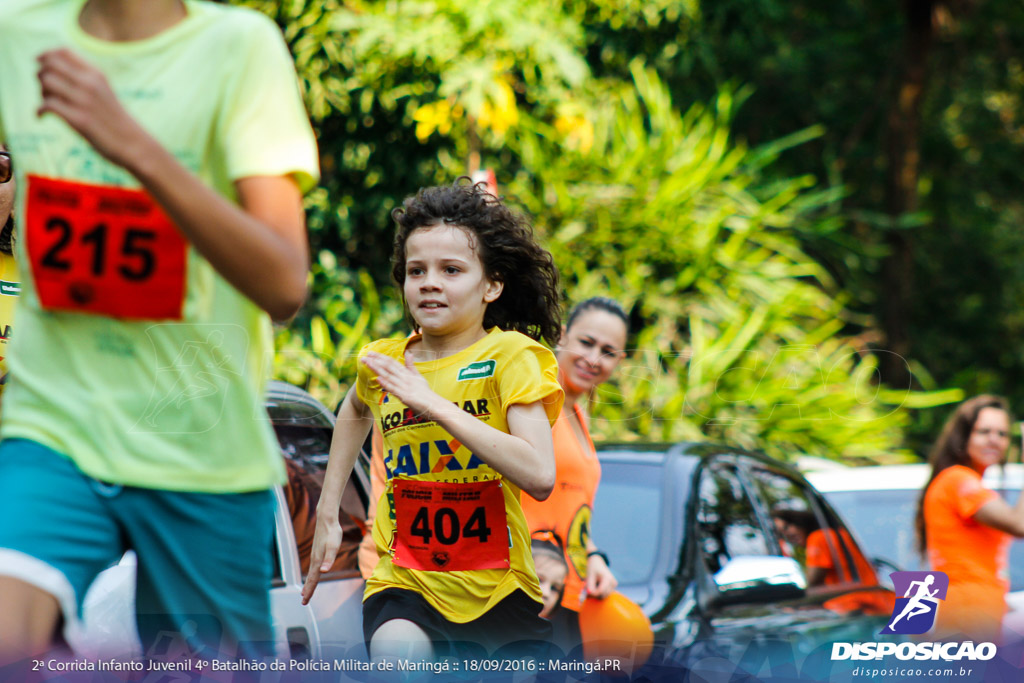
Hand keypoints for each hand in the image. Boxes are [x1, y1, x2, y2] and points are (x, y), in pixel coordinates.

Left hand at [36, 49, 151, 168]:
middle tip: (45, 90)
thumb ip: (85, 79)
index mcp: (96, 74)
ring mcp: (84, 101)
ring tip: (48, 105)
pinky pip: (47, 105)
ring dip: (40, 93)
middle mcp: (90, 83)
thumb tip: (55, 70)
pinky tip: (41, 117)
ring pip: (46, 82)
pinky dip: (39, 110)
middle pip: (49, 64)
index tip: (41, 66)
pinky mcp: (79, 120)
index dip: (46, 56)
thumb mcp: (104, 92)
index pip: (63, 51)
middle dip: (40, 75)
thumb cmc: (116, 121)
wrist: (135, 144)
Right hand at [301, 515, 342, 604]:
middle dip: (307, 590)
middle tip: (303, 602)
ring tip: (305, 593)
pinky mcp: (317, 552)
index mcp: (318, 561)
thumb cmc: (332, 533)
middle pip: (310, 578)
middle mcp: (315, 560)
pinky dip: (311, 575)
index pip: (313, 579)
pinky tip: (314, 575)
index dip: (310, 590)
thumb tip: (324, 571)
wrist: (326, 520)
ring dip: (308, 584)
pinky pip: (313, 568)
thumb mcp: (333, 546)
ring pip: (311, 573)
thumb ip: (329, 559)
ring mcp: (315, 556)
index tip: (304, 601)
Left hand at [361, 352, 442, 417]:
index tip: (371, 353)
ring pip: (389, 375)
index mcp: (408, 373)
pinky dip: (386, 384)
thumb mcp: (418, 376)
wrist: (434, 405)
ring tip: (367, 363)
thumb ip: (411, 365)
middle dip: (376, 361)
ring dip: (377, 369)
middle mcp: (405, 378)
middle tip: (365, 356)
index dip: (381, 357)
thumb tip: (409, 352)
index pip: (392, 362)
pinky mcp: (405, 396)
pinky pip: (394, 389)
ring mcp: (405, 387)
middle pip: (388, 367)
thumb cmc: (426, 393)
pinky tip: (378, 379)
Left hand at [585, 554, 617, 598]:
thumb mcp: (589, 577)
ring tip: (592, 584)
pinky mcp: (613, 587)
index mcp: (607, 578)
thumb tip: (589, 595)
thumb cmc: (592, 569)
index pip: (601, 591)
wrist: (597, 563)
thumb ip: (589, 587)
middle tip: (588, 588)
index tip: (587, 592)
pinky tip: (597, 584)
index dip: (593, 593)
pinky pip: (604, 594)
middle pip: (603, 596)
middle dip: (594, 594)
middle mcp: (612, 582)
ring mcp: (614, 585)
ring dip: (596, 593)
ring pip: (603, 596)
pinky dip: (599, 592)